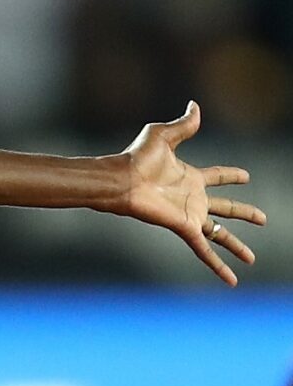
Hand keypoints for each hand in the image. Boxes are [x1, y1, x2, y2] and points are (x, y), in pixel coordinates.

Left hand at [120, 102, 266, 285]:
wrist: (121, 180)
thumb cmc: (137, 158)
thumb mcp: (164, 135)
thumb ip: (184, 124)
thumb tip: (194, 104)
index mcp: (190, 176)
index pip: (218, 176)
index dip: (232, 175)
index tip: (246, 176)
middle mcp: (192, 198)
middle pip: (226, 208)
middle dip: (245, 212)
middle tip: (264, 218)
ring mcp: (190, 215)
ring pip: (220, 234)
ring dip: (236, 246)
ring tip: (251, 259)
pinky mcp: (184, 228)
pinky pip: (205, 250)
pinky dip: (217, 266)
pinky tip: (231, 280)